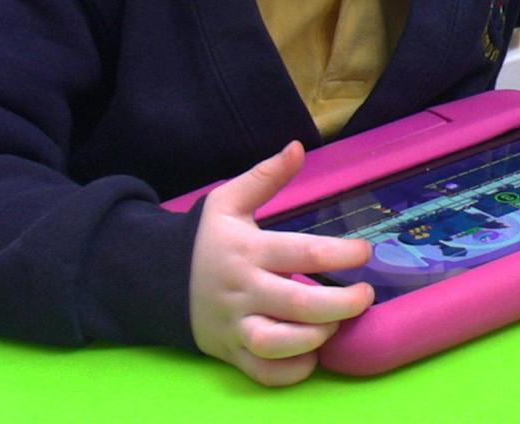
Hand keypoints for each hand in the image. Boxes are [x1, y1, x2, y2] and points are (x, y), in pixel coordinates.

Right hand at [189, 141, 375, 385]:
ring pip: (279, 343)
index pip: (304, 253)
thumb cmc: (204, 239)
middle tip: (365, 295)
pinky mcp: (230, 352)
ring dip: (317, 338)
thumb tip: (297, 147)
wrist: (155, 280)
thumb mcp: (228, 201)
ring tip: (336, 324)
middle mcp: (243, 290)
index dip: (342, 254)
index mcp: (248, 250)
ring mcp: (235, 325)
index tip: (364, 252)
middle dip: (343, 304)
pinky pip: (263, 372)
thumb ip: (265, 176)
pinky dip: (291, 371)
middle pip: (300, 305)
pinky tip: (312, 356)